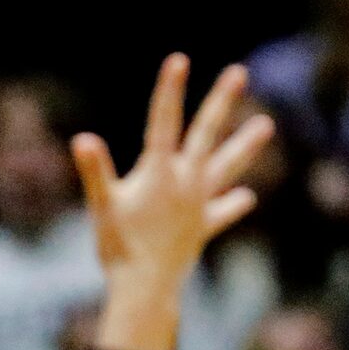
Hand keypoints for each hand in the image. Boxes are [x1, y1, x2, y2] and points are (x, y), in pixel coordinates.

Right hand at [74, 56, 273, 349]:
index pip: (163, 123)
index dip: (169, 92)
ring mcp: (199, 203)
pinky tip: (245, 196)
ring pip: (227, 166)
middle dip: (221, 101)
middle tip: (238, 72)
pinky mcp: (203, 226)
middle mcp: (186, 181)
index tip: (179, 61)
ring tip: (265, 125)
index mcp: (159, 173)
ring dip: (245, 145)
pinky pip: (223, 211)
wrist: (146, 288)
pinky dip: (233, 203)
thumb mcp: (103, 207)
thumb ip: (96, 170)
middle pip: (206, 134)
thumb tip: (83, 139)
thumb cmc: (119, 247)